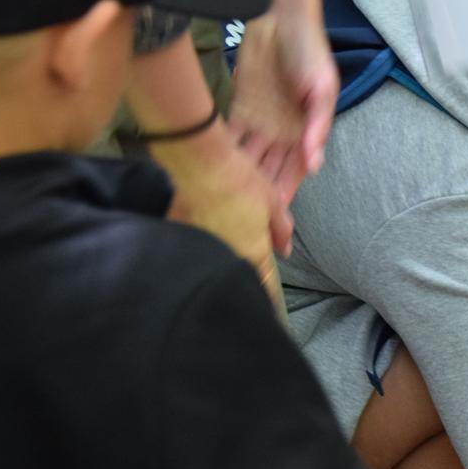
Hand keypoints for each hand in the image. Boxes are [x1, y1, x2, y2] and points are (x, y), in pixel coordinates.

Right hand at [149, 117, 291, 302]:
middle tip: (245, 281)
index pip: (264, 282)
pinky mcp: (181, 232)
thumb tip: (286, 250)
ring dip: (220, 263)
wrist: (200, 163)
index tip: (267, 305)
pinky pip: (193, 246)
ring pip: (215, 262)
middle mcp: (228, 254)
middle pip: (238, 275)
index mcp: (253, 250)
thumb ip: (281, 230)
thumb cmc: (239, 179)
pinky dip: (197, 246)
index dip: (267, 295)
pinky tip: (198, 240)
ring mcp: (203, 245)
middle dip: (243, 279)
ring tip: (221, 259)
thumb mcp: (271, 201)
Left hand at [226, 0, 337, 205]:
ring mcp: (261, 122)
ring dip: (238, 179)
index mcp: (307, 133)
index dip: (284, 196)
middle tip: (242, 222)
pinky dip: (222, 152)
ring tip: (221, 203)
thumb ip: (318, 125)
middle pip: (269, 173)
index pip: (295, 173)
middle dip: (259, 198)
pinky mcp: (241, 107)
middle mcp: (284, 134)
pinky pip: (231, 136)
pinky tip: (209, 170)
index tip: (272, 220)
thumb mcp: (323, 88)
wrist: (280, 15)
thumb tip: (315, 164)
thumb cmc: (310, 50)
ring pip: (249, 160)